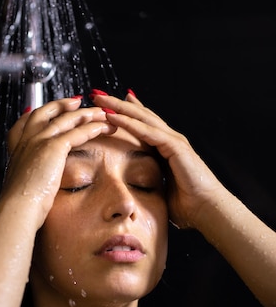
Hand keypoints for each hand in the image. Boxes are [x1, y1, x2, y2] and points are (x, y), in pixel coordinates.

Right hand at [2, 97, 115, 226]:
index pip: (28, 119)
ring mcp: (39, 140)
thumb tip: (36, 178)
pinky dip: (93, 127)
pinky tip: (104, 127)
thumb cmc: (21, 203)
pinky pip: (78, 132)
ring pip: (67, 119)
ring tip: (101, 113)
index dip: (42, 112)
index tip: (54, 110)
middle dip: (63, 105)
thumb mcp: (22, 183)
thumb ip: (30, 174)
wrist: (19, 208)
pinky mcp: (53, 147)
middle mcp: (27, 138)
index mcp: (17, 146)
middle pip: (47, 111)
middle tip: (78, 102)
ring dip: (86, 114)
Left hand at [90, 91, 224, 228]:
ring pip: (142, 118)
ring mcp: (174, 141)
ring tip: (100, 99)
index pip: (143, 126)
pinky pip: (148, 131)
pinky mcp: (176, 147)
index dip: (126, 114)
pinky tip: (112, 116)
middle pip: (140, 116)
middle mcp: (170, 140)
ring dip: (119, 108)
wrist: (207, 212)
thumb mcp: (160, 192)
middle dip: (118, 104)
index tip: (107, 107)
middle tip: (97, 94)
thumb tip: (134, 194)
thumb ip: (148, 185)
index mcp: (166, 150)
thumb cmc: (187, 208)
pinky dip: (129, 123)